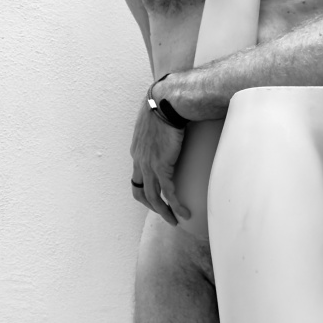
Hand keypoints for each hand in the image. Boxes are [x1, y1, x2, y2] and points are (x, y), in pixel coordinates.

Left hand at [129, 94, 185, 223]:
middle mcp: (139, 160)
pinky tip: (185, 213)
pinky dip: (176, 206)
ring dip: (164, 212)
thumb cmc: (166, 104)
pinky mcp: (161, 166)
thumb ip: (163, 130)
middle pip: (141, 192)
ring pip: (153, 197)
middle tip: (166, 214)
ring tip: (176, 220)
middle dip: (153, 207)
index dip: (145, 190)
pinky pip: (168, 193)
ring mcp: (148, 165)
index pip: (137, 177)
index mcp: (137, 150)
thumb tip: (177, 127)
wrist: (167, 102)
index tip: (158, 196)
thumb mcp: (158, 120)